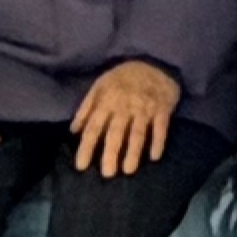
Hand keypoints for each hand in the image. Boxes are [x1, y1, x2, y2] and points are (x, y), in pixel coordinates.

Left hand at [71, 59, 182, 176]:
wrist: (155, 61)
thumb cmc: (124, 78)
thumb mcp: (100, 86)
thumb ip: (86, 108)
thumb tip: (73, 130)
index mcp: (107, 101)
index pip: (94, 127)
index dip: (87, 147)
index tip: (81, 166)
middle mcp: (125, 106)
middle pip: (116, 133)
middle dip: (111, 154)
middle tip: (107, 174)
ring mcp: (145, 108)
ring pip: (138, 133)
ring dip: (133, 152)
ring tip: (129, 170)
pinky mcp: (163, 109)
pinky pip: (161, 128)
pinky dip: (158, 142)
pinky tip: (154, 157)